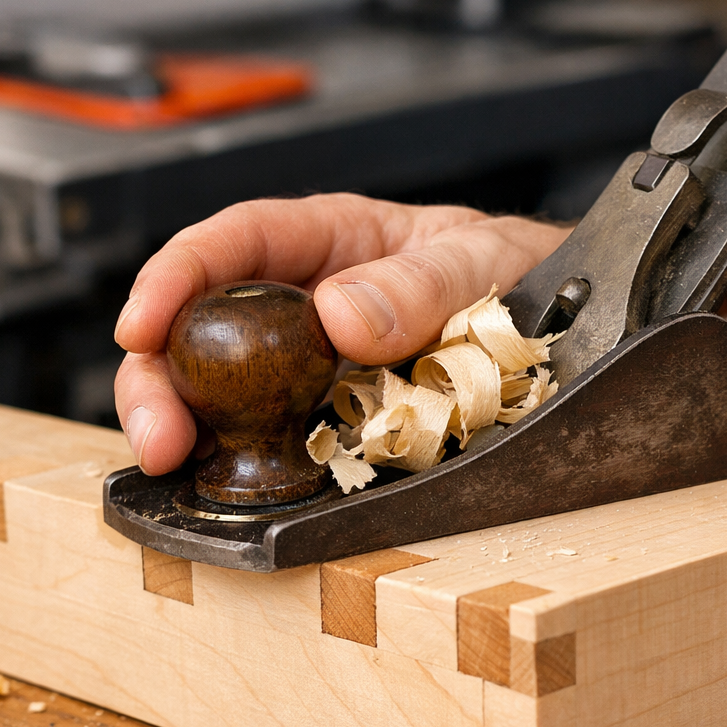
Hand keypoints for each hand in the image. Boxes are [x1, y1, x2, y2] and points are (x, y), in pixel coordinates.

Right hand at [113, 194, 567, 473]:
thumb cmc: (533, 275)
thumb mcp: (485, 260)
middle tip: (158, 431)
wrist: (584, 334)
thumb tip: (340, 315)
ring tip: (183, 466)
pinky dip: (254, 466)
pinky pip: (285, 445)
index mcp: (339, 242)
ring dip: (195, 431)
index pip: (237, 242)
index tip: (141, 323)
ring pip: (230, 395)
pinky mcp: (344, 427)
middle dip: (160, 376)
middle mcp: (314, 305)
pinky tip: (239, 485)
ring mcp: (323, 371)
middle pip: (205, 328)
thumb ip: (420, 282)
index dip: (176, 276)